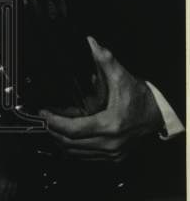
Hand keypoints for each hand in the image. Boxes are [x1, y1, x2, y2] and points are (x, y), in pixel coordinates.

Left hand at [39, 37, 162, 161]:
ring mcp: (112, 154)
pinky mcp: (113, 157)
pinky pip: (86, 156)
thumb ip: (106, 60)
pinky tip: (66, 136)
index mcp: (110, 125)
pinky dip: (73, 148)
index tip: (43, 114)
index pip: (73, 130)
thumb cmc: (140, 98)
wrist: (158, 116)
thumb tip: (92, 43)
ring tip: (51, 126)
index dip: (54, 122)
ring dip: (60, 141)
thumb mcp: (123, 77)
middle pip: (70, 144)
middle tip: (43, 119)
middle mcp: (110, 143)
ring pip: (76, 153)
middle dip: (52, 132)